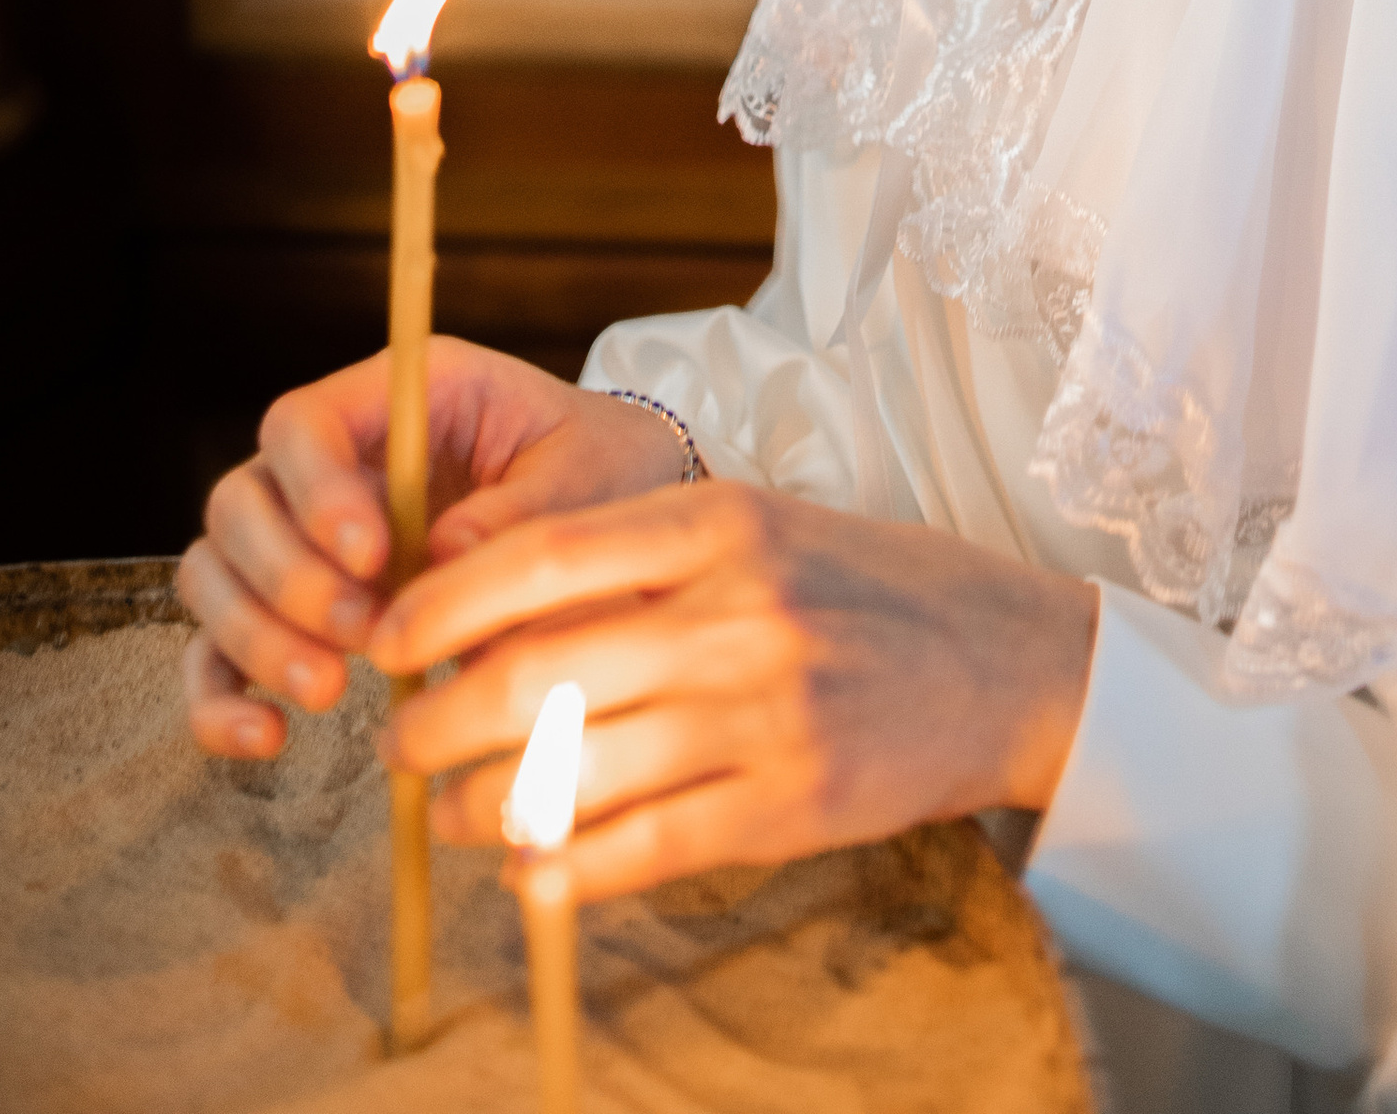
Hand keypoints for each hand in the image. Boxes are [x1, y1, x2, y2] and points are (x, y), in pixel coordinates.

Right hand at [177, 339, 682, 760]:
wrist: (613, 514)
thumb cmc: (599, 472)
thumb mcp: (587, 472)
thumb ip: (524, 508)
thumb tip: (447, 550)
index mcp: (399, 397)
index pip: (304, 423)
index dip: (317, 490)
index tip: (374, 558)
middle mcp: (334, 459)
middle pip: (241, 502)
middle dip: (286, 576)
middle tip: (362, 634)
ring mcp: (302, 536)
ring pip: (215, 573)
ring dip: (253, 637)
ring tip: (330, 691)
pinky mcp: (296, 613)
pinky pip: (216, 651)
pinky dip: (221, 698)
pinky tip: (267, 741)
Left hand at [374, 482, 1098, 901]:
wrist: (1008, 658)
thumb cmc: (863, 585)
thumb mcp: (758, 531)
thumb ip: (639, 564)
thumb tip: (483, 610)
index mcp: (721, 524)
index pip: (542, 556)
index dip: (441, 604)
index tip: (388, 640)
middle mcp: (736, 613)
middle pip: (534, 675)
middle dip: (437, 721)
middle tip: (402, 745)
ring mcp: (764, 714)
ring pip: (571, 774)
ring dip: (484, 807)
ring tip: (454, 814)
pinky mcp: (788, 806)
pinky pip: (639, 849)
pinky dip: (565, 871)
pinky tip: (532, 872)